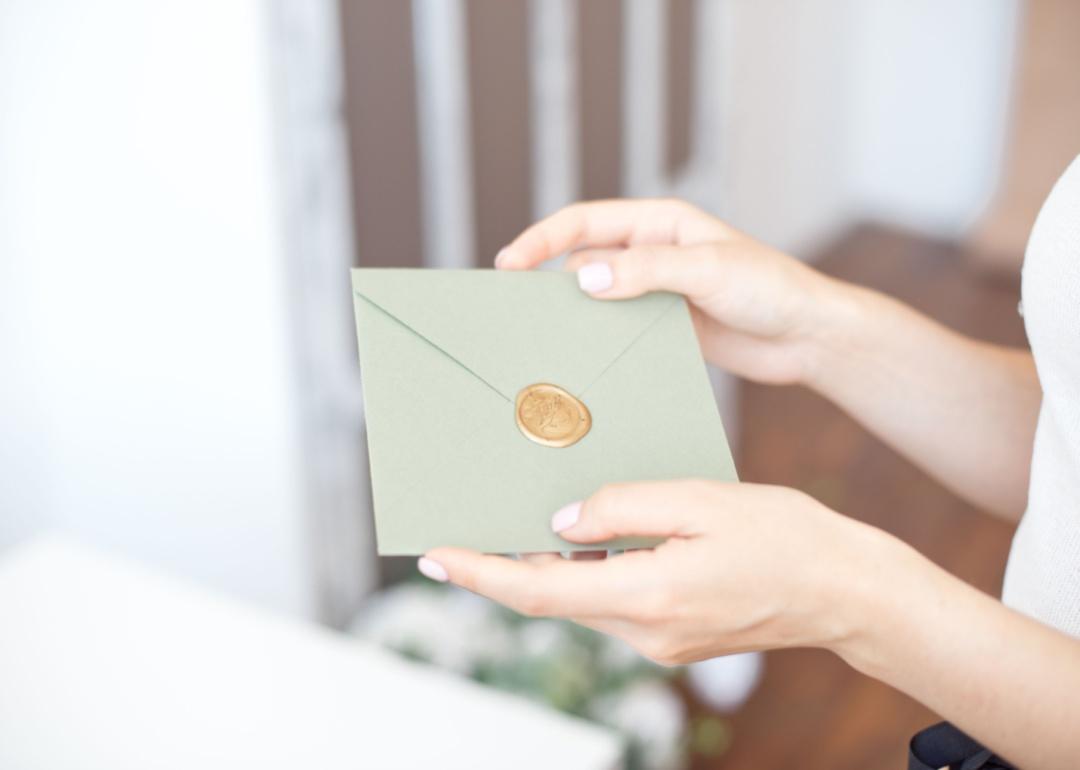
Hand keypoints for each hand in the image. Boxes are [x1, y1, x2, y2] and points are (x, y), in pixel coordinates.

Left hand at [421, 480, 896, 664]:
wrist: (845, 591)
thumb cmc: (784, 536)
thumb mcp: (700, 499)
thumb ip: (623, 506)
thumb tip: (561, 521)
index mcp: (649, 595)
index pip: (538, 589)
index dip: (480, 572)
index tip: (434, 555)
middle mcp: (646, 631)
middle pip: (551, 597)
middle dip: (503, 565)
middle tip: (464, 524)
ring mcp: (659, 641)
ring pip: (579, 600)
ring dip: (544, 566)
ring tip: (516, 520)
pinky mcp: (672, 636)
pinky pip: (611, 601)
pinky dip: (585, 572)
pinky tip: (583, 537)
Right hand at [494, 199, 852, 384]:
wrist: (807, 336)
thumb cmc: (770, 288)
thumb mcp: (708, 271)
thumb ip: (646, 272)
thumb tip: (583, 279)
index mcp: (658, 224)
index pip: (584, 224)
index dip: (541, 240)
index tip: (508, 265)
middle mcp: (651, 253)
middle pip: (582, 262)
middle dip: (548, 282)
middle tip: (516, 313)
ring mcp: (656, 292)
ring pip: (597, 299)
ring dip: (575, 316)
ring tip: (544, 341)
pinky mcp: (665, 326)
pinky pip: (619, 330)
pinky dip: (600, 341)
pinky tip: (586, 360)